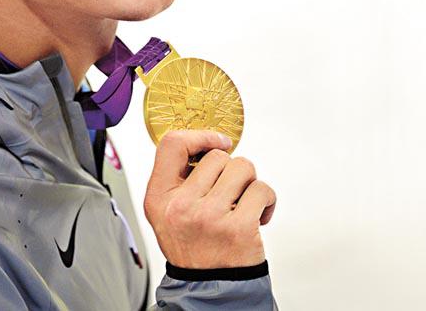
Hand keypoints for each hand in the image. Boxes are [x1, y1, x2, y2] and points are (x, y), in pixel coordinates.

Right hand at [143, 130, 275, 268]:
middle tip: (228, 193)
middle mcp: (182, 206)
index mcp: (159, 197)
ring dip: (249, 182)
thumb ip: (178, 177)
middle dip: (230, 170)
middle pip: (217, 156)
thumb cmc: (193, 245)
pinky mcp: (239, 227)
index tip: (217, 142)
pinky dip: (266, 200)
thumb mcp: (167, 211)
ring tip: (242, 203)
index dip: (199, 136)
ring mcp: (210, 216)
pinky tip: (257, 215)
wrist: (209, 289)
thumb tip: (208, 143)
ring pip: (243, 167)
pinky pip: (262, 189)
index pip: (172, 144)